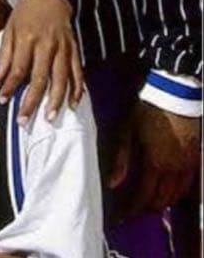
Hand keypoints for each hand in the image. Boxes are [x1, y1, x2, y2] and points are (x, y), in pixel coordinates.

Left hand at [0, 0, 83, 121]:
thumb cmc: (26, 14)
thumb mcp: (9, 29)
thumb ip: (4, 57)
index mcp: (27, 38)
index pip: (18, 68)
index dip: (10, 86)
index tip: (3, 101)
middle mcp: (47, 44)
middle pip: (40, 77)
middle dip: (32, 101)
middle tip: (25, 120)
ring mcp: (63, 47)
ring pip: (61, 78)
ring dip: (56, 100)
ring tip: (50, 118)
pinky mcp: (74, 49)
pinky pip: (78, 72)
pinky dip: (77, 89)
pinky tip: (74, 104)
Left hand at [109, 101, 199, 216]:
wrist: (175, 92)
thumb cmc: (147, 108)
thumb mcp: (128, 129)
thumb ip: (122, 158)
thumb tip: (112, 183)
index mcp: (155, 163)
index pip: (144, 196)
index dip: (133, 209)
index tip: (123, 216)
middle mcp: (173, 169)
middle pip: (162, 200)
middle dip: (147, 208)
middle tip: (135, 209)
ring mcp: (187, 164)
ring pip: (177, 195)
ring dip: (163, 202)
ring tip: (150, 202)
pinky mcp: (196, 157)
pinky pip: (188, 184)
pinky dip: (177, 192)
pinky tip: (169, 189)